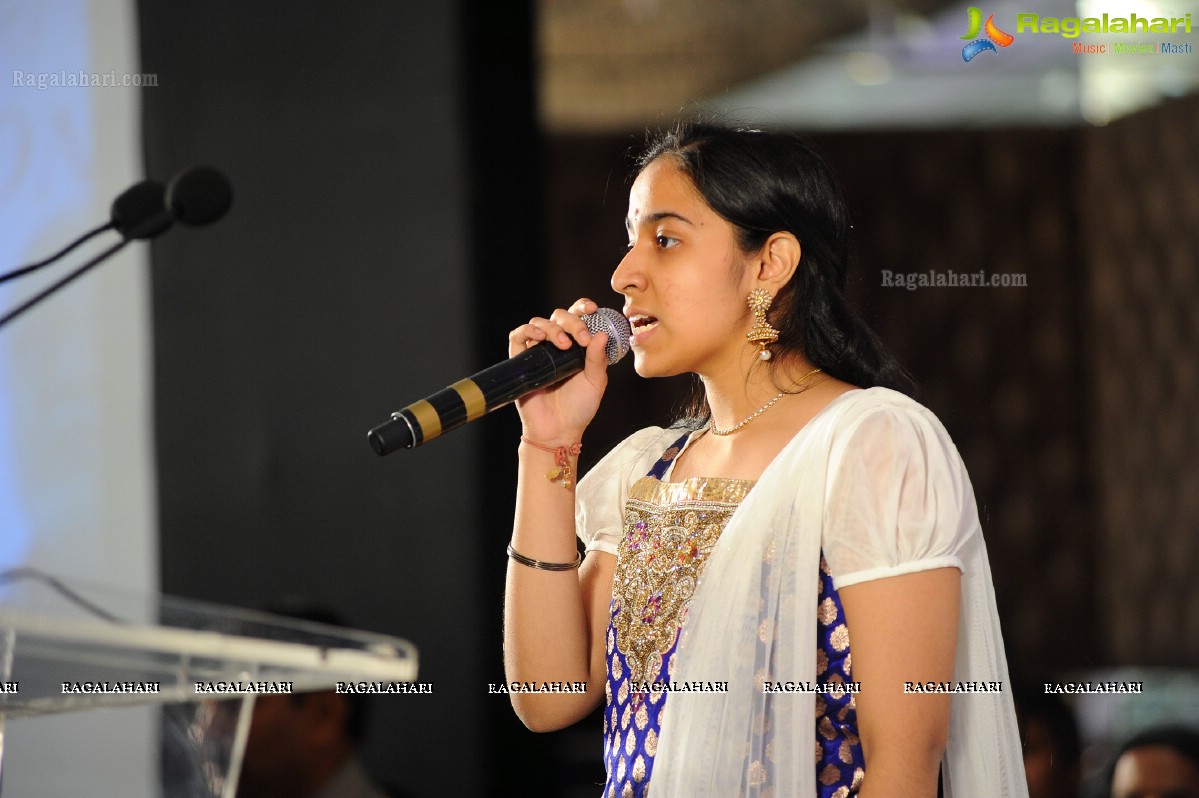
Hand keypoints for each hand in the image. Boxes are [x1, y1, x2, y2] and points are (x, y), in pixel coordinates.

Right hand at [507, 298, 610, 441]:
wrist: (558, 431)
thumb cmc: (579, 408)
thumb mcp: (595, 382)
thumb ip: (597, 359)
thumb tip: (601, 334)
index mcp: (577, 345)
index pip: (577, 317)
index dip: (582, 307)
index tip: (592, 309)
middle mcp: (556, 344)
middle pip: (559, 316)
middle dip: (572, 322)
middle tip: (581, 338)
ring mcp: (538, 351)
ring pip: (539, 322)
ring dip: (553, 328)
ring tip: (564, 345)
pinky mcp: (521, 360)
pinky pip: (518, 336)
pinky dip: (527, 330)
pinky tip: (540, 337)